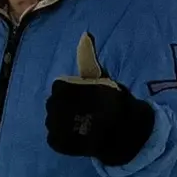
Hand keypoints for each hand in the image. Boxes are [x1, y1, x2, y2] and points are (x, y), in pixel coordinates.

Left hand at [45, 33, 154, 166]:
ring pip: (52, 120)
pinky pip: (53, 138)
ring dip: (64, 122)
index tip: (85, 97)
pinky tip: (76, 136)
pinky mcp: (56, 142)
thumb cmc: (113, 102)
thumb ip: (87, 59)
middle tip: (84, 112)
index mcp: (65, 86)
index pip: (58, 87)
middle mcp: (56, 105)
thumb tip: (84, 34)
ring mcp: (54, 125)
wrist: (124, 133)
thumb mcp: (101, 78)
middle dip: (66, 107)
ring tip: (81, 124)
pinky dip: (63, 138)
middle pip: (53, 104)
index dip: (71, 92)